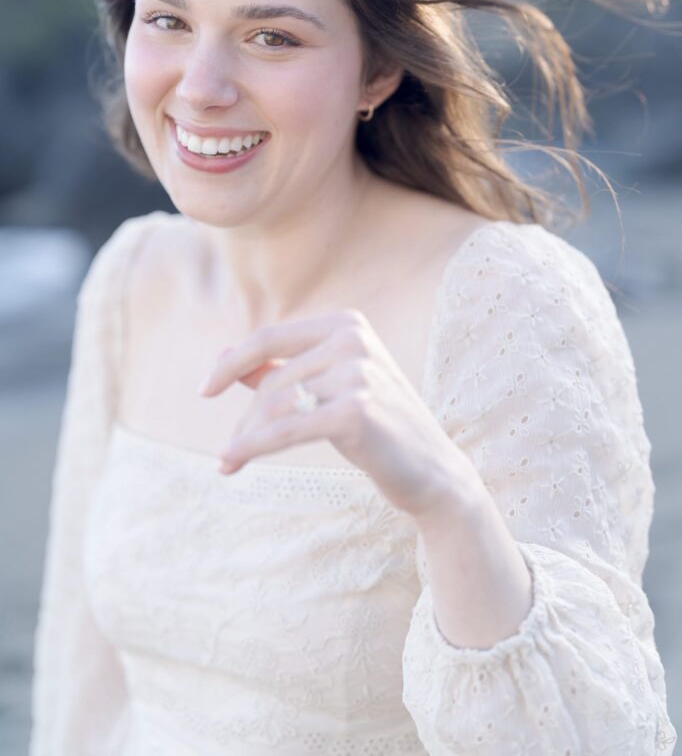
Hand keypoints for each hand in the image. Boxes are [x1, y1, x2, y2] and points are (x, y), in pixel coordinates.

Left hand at [198, 308, 483, 523]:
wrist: (432, 471)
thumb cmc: (378, 428)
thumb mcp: (331, 388)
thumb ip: (283, 368)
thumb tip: (224, 355)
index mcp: (346, 323)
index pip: (271, 338)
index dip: (232, 363)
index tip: (205, 390)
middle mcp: (353, 339)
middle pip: (273, 379)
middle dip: (246, 418)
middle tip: (230, 450)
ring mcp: (357, 372)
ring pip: (275, 405)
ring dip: (245, 437)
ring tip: (229, 462)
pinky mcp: (355, 411)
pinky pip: (286, 430)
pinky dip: (252, 448)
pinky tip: (232, 464)